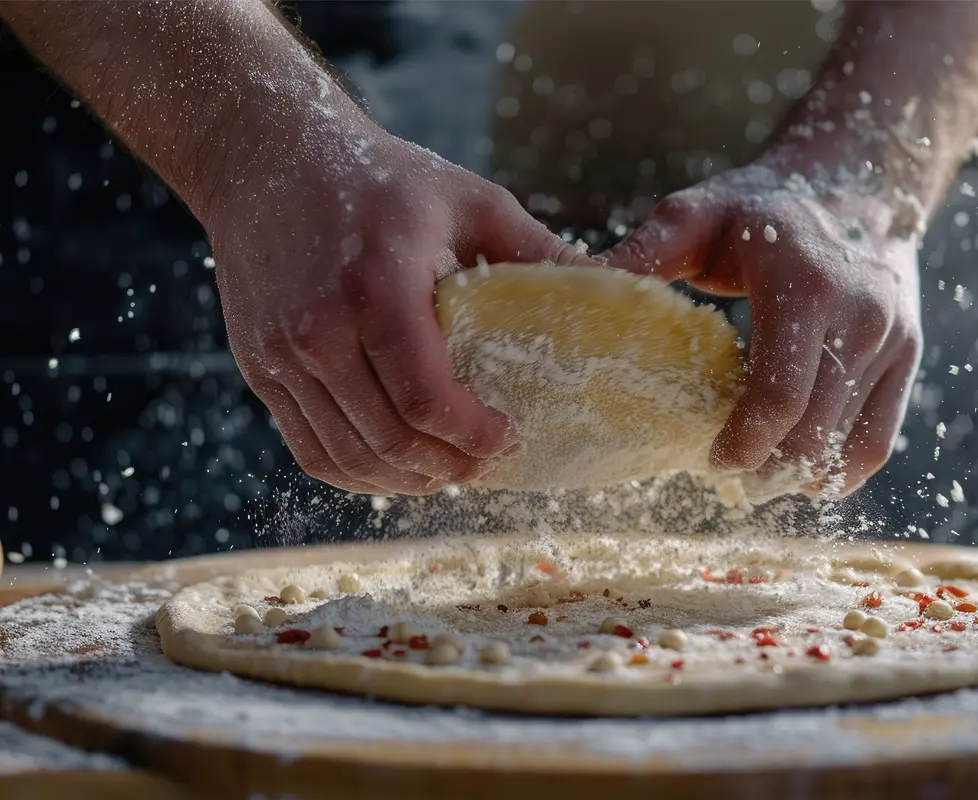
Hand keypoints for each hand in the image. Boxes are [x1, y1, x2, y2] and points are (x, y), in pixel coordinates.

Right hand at [208, 127, 599, 494]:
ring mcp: (280, 355)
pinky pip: (311, 450)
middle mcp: (318, 329)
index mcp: (378, 287)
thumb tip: (615, 288)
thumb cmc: (380, 177)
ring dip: (407, 481)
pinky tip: (396, 467)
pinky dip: (358, 474)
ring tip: (449, 469)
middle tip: (489, 462)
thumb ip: (540, 251)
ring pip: (349, 459)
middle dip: (450, 467)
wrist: (266, 156)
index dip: (476, 436)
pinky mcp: (259, 368)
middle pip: (390, 442)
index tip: (512, 437)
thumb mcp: (471, 200)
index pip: (428, 398)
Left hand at [602, 158, 921, 495]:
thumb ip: (641, 255)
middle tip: (724, 471)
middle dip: (766, 466)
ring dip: (798, 473)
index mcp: (802, 283)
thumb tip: (571, 289)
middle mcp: (859, 315)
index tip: (711, 459)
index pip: (779, 392)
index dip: (743, 441)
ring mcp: (891, 339)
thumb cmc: (763, 202)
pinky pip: (878, 438)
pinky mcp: (908, 356)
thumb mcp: (696, 213)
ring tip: (757, 475)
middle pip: (813, 430)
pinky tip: (802, 473)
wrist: (860, 181)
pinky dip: (840, 468)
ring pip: (846, 443)